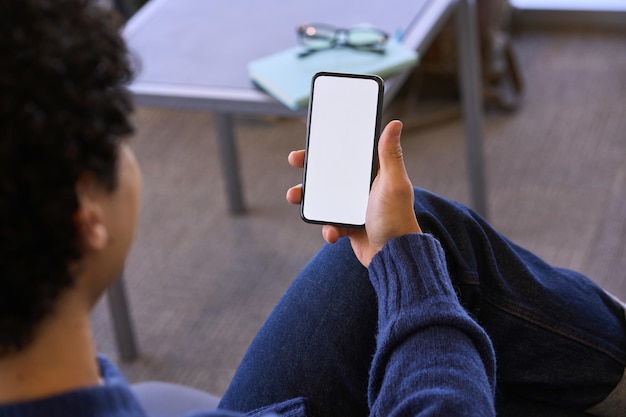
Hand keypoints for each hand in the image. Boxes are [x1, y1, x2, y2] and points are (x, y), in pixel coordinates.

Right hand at [286, 120, 420, 266]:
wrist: (394, 256)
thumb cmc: (397, 218)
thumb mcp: (393, 183)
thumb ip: (390, 155)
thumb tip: (395, 124)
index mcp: (372, 174)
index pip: (348, 154)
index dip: (329, 146)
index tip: (311, 140)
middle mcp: (361, 189)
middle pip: (330, 174)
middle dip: (310, 168)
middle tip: (294, 161)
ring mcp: (353, 208)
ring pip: (323, 199)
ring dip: (307, 199)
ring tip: (294, 197)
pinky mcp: (347, 226)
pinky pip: (329, 224)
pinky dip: (327, 228)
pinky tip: (333, 232)